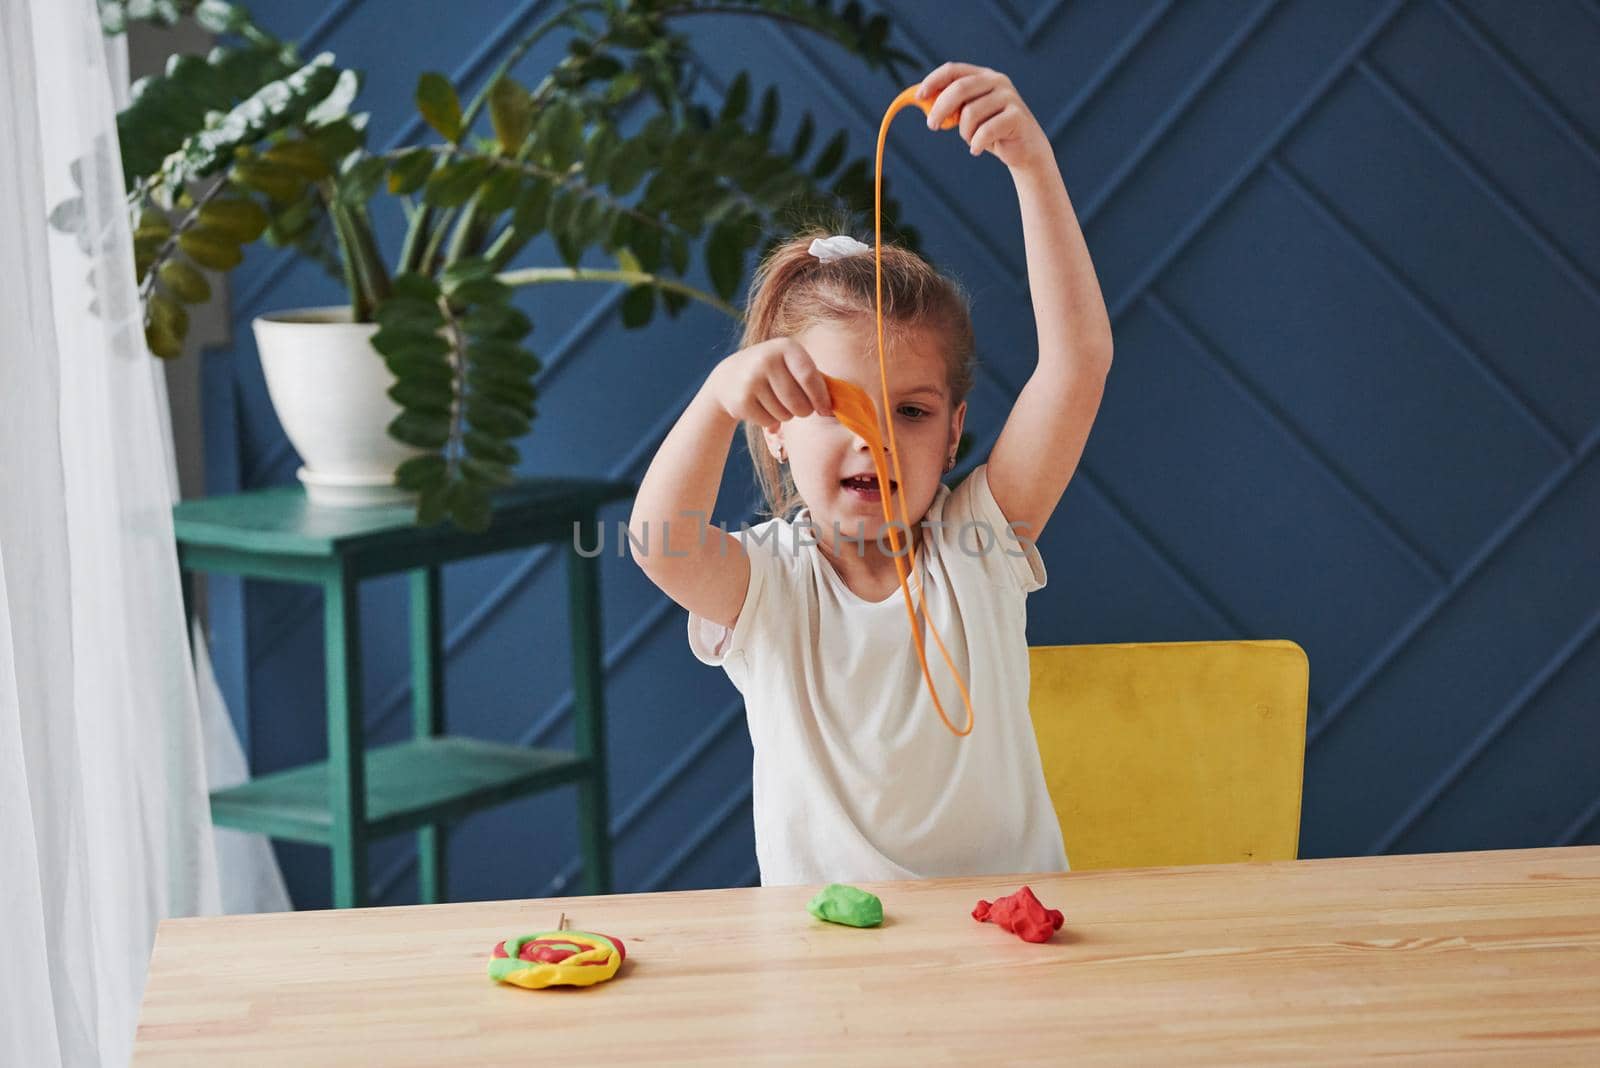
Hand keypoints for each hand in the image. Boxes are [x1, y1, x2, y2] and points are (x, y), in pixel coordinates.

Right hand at [709, 337, 832, 431]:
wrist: (730, 377)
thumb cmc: (774, 373)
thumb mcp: (792, 365)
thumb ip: (815, 380)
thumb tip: (834, 409)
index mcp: (786, 347)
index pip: (810, 378)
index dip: (821, 398)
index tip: (826, 411)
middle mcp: (767, 359)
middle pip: (799, 403)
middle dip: (803, 410)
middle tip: (796, 405)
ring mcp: (751, 379)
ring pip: (785, 415)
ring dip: (784, 415)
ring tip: (774, 401)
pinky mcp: (741, 400)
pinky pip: (768, 421)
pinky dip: (769, 420)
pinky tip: (760, 406)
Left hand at [918, 62, 1051, 173]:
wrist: (1024, 150)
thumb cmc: (991, 132)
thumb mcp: (967, 117)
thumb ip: (950, 107)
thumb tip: (921, 101)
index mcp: (983, 76)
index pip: (953, 70)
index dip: (933, 81)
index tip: (919, 97)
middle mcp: (997, 81)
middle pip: (959, 88)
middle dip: (940, 108)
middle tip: (932, 126)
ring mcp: (1009, 97)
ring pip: (970, 113)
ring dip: (964, 132)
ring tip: (971, 140)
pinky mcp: (1017, 116)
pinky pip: (985, 131)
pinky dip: (976, 144)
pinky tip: (977, 150)